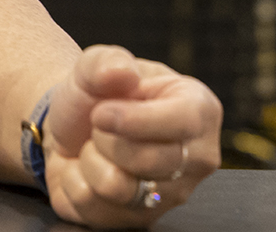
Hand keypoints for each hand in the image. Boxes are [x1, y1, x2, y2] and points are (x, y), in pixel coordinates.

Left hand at [40, 44, 222, 226]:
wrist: (75, 130)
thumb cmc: (99, 95)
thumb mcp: (98, 65)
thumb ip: (107, 61)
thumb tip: (122, 72)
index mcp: (199, 110)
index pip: (182, 122)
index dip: (134, 119)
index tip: (100, 111)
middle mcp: (197, 159)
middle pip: (149, 160)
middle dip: (105, 138)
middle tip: (98, 124)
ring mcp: (172, 196)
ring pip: (119, 189)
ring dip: (89, 161)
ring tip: (95, 146)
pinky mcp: (141, 223)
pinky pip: (96, 213)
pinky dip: (76, 186)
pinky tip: (85, 169)